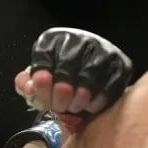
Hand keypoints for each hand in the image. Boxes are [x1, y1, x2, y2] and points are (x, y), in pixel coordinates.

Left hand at [15, 27, 133, 132]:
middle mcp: (79, 39)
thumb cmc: (60, 79)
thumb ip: (27, 84)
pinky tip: (89, 107)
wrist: (93, 72)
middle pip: (66, 69)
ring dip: (78, 100)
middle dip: (59, 95)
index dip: (41, 81)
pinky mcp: (121, 64)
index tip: (41, 94)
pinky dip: (97, 102)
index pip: (43, 56)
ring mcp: (103, 49)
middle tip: (58, 107)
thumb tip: (28, 87)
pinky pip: (109, 86)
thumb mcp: (40, 79)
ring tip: (73, 108)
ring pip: (89, 78)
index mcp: (54, 39)